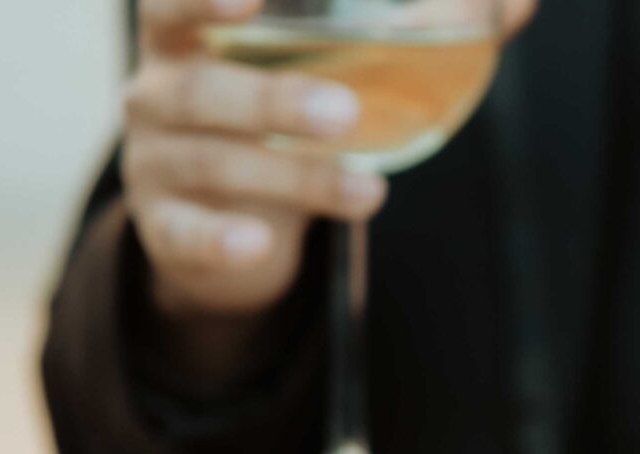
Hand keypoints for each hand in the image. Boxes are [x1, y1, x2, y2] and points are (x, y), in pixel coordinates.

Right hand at [124, 0, 387, 326]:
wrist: (228, 227)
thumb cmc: (267, 129)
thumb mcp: (297, 79)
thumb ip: (366, 43)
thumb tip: (488, 14)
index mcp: (180, 45)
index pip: (169, 10)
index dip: (201, 0)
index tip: (250, 3)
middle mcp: (154, 97)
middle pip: (199, 91)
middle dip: (274, 101)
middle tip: (347, 112)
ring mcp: (151, 164)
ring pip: (213, 164)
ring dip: (297, 178)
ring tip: (370, 192)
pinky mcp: (163, 228)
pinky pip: (187, 235)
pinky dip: (222, 240)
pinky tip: (259, 243)